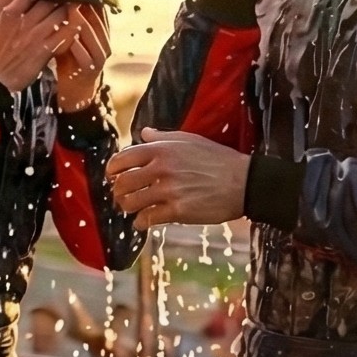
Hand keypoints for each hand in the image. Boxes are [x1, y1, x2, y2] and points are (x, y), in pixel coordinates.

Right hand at [0, 0, 78, 91]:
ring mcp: (36, 36)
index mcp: (9, 13)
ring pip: (60, 14)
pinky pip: (65, 34)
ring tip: (73, 8)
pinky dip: (72, 27)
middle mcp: (24, 21)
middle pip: (48, 1)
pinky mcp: (46, 49)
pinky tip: (75, 25)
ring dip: (68, 10)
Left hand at [52, 4, 110, 110]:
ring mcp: (99, 56)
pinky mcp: (91, 69)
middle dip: (87, 7)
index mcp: (100, 33)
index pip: (98, 11)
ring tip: (72, 10)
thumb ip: (67, 20)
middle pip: (98, 21)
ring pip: (95, 37)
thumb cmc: (70, 58)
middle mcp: (103, 43)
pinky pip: (86, 56)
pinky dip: (77, 46)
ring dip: (83, 23)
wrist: (75, 88)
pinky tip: (69, 38)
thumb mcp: (70, 36)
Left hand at [105, 128, 253, 226]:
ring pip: (130, 202)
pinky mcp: (178, 211)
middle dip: (118, 192)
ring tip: (133, 209)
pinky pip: (147, 219)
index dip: (112, 171)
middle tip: (122, 197)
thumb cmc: (218, 159)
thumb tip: (144, 133)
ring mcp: (169, 190)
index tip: (113, 177)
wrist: (244, 182)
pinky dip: (141, 223)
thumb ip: (163, 137)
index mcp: (162, 149)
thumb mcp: (190, 140)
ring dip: (128, 207)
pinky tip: (143, 222)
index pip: (121, 159)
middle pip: (122, 183)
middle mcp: (161, 168)